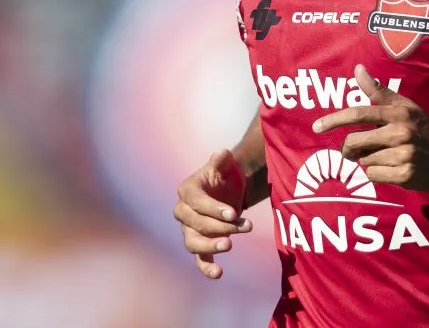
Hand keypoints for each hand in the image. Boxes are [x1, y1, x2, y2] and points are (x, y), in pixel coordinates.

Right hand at [173, 150, 253, 279]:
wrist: (229, 191)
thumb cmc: (225, 175)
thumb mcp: (224, 164)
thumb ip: (221, 159)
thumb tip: (222, 154)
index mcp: (187, 191)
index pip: (196, 202)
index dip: (213, 208)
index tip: (233, 213)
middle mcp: (183, 212)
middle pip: (196, 223)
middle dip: (220, 226)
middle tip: (244, 225)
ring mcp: (190, 230)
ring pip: (194, 242)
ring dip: (211, 245)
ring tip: (229, 245)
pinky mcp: (200, 244)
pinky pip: (199, 259)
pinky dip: (207, 267)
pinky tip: (219, 273)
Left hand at [313, 64, 428, 191]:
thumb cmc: (423, 129)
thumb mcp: (405, 106)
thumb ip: (379, 91)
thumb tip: (358, 69)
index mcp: (397, 113)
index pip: (358, 114)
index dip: (334, 120)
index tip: (316, 127)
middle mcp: (399, 132)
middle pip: (354, 141)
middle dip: (349, 148)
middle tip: (354, 150)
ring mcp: (403, 155)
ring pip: (364, 160)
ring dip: (368, 160)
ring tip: (386, 157)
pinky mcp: (405, 175)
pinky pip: (373, 175)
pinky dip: (376, 174)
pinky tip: (391, 168)